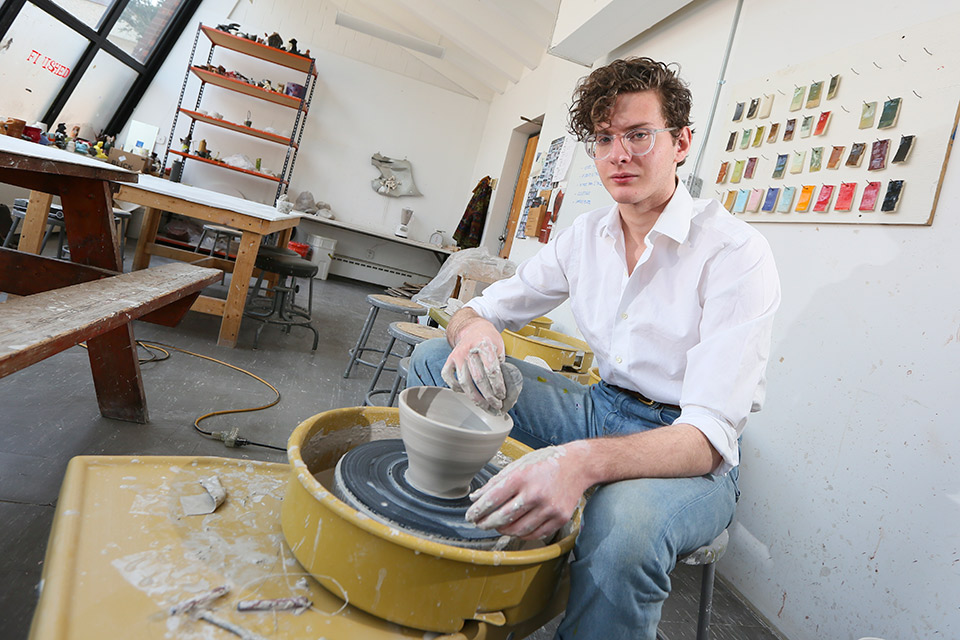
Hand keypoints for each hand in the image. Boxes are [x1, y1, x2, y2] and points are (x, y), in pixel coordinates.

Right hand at [441, 316, 506, 411]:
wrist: (473, 328)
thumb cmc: (489, 339)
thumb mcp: (500, 347)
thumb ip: (501, 364)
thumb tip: (506, 388)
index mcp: (484, 344)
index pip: (491, 370)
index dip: (497, 386)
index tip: (502, 395)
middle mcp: (469, 350)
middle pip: (479, 379)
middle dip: (489, 396)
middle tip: (496, 405)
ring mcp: (457, 355)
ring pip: (465, 382)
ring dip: (475, 398)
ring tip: (484, 406)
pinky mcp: (450, 359)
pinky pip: (448, 377)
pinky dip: (456, 388)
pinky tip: (466, 393)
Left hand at [465, 443, 589, 540]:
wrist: (578, 466)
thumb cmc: (545, 463)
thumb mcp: (519, 465)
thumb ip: (496, 481)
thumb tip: (475, 497)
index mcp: (523, 477)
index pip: (493, 499)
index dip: (478, 511)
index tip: (470, 515)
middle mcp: (536, 494)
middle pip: (503, 517)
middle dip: (486, 523)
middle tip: (479, 524)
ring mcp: (549, 508)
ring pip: (518, 529)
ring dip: (503, 530)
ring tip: (497, 526)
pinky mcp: (559, 518)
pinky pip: (535, 534)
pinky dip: (521, 534)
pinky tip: (515, 528)